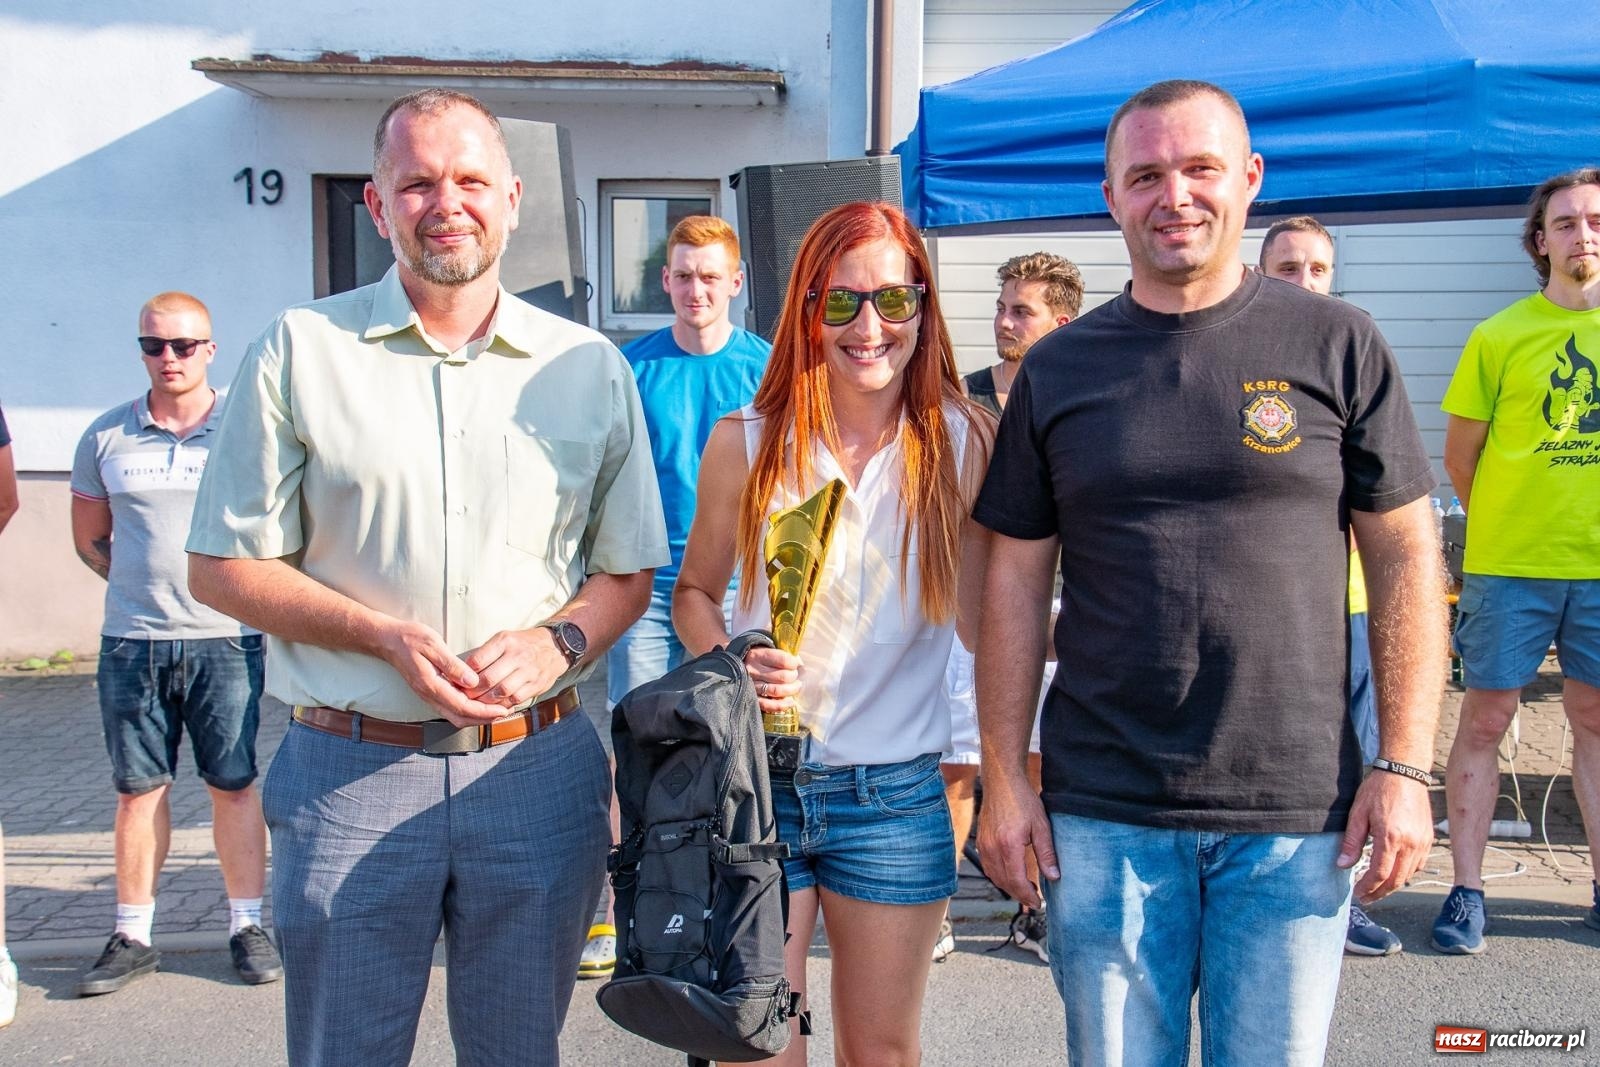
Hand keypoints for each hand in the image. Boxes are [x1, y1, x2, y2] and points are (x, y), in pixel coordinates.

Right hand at [376, 619, 505, 725]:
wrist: (388, 640)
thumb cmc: (410, 638)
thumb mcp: (433, 645)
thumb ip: (452, 665)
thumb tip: (473, 682)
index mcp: (431, 685)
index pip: (462, 707)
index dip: (484, 712)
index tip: (502, 710)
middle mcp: (429, 695)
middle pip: (460, 718)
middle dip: (483, 719)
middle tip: (504, 713)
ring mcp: (428, 696)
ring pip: (455, 716)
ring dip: (476, 717)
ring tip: (495, 710)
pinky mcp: (430, 692)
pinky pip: (450, 708)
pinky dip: (467, 710)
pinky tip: (478, 702)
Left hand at [459, 627, 569, 710]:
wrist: (555, 646)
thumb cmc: (523, 644)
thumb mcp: (504, 639)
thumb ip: (485, 654)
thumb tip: (463, 672)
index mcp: (505, 641)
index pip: (477, 661)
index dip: (465, 675)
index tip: (458, 682)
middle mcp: (517, 655)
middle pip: (488, 679)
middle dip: (473, 692)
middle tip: (464, 697)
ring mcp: (528, 670)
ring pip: (501, 692)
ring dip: (486, 701)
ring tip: (477, 703)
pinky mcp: (536, 684)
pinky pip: (515, 699)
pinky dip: (502, 705)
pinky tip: (495, 706)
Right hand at [741, 645, 802, 717]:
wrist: (737, 664)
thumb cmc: (758, 657)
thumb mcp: (766, 649)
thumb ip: (781, 655)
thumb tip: (799, 663)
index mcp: (758, 655)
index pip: (783, 660)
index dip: (794, 663)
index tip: (796, 664)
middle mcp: (753, 670)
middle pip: (782, 676)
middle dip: (793, 677)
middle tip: (795, 676)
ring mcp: (751, 685)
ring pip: (776, 691)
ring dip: (791, 690)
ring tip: (795, 687)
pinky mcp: (751, 698)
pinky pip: (768, 705)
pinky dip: (782, 705)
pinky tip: (790, 702)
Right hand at [976, 771, 1059, 909]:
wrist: (1002, 783)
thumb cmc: (1022, 800)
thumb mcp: (1041, 826)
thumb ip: (1046, 853)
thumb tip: (1054, 876)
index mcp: (1008, 846)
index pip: (1016, 882)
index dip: (1028, 896)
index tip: (1038, 903)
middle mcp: (992, 848)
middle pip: (1004, 883)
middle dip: (1019, 895)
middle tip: (1034, 900)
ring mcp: (984, 845)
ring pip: (994, 877)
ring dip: (1009, 887)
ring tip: (1025, 888)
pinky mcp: (981, 841)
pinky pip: (988, 867)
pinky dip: (999, 876)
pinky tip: (1010, 874)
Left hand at [1338, 768, 1434, 904]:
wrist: (1405, 773)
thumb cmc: (1379, 789)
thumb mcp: (1358, 813)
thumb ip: (1352, 841)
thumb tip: (1342, 864)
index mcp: (1391, 837)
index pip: (1379, 873)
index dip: (1367, 888)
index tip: (1357, 893)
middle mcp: (1410, 843)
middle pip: (1395, 880)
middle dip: (1379, 893)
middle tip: (1366, 898)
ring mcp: (1423, 842)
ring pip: (1408, 875)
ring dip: (1392, 886)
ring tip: (1376, 889)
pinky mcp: (1429, 839)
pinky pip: (1419, 865)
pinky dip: (1405, 874)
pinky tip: (1393, 873)